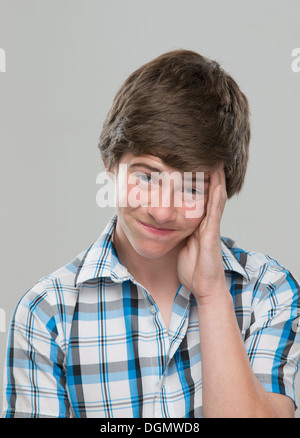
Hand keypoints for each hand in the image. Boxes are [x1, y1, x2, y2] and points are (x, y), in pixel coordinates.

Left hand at [177, 164, 227, 302]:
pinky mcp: (212, 235)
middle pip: (209, 193)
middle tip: (208, 155)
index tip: (192, 163)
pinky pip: (215, 214)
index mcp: (198, 223)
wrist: (202, 287)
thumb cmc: (192, 267)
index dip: (197, 180)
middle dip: (209, 174)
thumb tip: (162, 221)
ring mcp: (211, 228)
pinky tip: (216, 185)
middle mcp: (207, 222)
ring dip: (216, 180)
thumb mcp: (180, 243)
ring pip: (215, 199)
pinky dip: (216, 198)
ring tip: (216, 162)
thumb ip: (176, 231)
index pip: (199, 196)